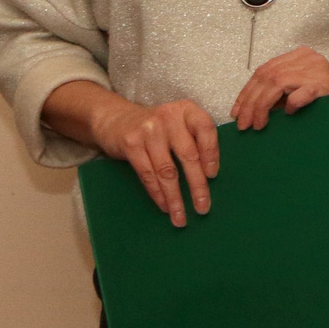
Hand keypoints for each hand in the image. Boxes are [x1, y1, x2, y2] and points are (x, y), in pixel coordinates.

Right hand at [85, 94, 220, 227]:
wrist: (115, 118)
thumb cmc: (157, 127)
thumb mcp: (178, 124)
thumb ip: (194, 140)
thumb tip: (210, 176)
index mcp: (186, 110)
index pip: (205, 129)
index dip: (212, 153)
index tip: (213, 176)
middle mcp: (169, 116)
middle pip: (188, 155)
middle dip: (197, 185)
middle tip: (203, 207)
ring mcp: (149, 130)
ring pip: (167, 170)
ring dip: (175, 198)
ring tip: (181, 217)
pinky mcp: (131, 143)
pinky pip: (148, 174)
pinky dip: (158, 193)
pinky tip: (164, 206)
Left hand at [231, 47, 328, 131]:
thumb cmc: (328, 99)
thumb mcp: (299, 89)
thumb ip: (278, 92)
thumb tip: (247, 108)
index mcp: (299, 56)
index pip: (264, 71)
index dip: (246, 92)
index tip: (236, 111)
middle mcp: (306, 58)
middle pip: (266, 76)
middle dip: (250, 102)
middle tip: (243, 124)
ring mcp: (316, 70)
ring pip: (276, 83)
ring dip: (262, 107)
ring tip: (258, 124)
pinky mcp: (324, 84)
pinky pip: (299, 94)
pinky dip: (290, 105)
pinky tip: (289, 115)